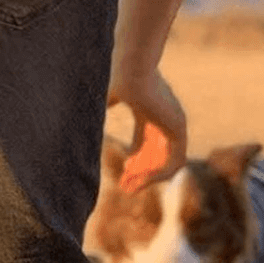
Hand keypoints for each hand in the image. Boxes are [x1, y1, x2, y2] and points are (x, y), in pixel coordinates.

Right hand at [107, 68, 186, 192]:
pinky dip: (159, 173)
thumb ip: (103, 106)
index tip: (123, 175)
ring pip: (167, 159)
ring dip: (150, 177)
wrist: (129, 73)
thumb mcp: (106, 97)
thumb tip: (85, 114)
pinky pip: (175, 161)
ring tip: (131, 189)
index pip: (145, 140)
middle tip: (126, 189)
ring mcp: (174, 122)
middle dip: (142, 172)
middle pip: (156, 152)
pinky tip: (142, 181)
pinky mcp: (178, 128)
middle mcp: (165, 116)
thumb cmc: (115, 80)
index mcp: (149, 108)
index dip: (135, 160)